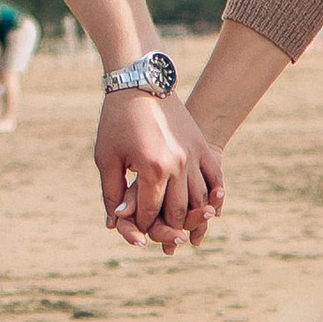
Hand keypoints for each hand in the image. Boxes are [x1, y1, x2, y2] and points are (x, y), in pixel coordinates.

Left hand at [96, 89, 223, 252]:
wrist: (141, 81)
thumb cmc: (117, 120)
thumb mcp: (106, 157)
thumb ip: (111, 193)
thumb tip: (115, 223)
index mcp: (152, 168)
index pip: (150, 211)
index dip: (142, 226)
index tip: (136, 232)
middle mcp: (177, 164)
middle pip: (177, 211)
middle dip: (169, 229)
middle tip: (165, 239)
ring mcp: (193, 155)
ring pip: (200, 199)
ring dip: (193, 219)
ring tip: (188, 231)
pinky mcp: (202, 146)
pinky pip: (215, 178)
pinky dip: (216, 196)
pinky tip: (213, 209)